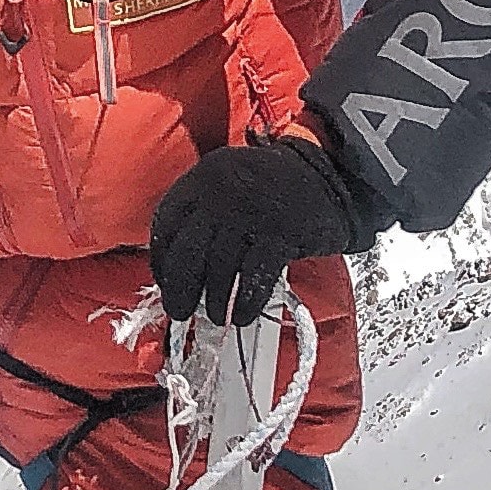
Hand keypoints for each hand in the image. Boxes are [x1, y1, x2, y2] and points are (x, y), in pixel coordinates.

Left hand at [149, 138, 372, 325]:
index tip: (164, 282)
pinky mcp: (281, 233)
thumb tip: (175, 266)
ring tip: (215, 315)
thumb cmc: (273, 186)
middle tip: (180, 310)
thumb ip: (201, 213)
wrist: (329, 174)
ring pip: (220, 269)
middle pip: (188, 252)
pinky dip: (247, 302)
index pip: (166, 224)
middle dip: (180, 289)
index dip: (161, 260)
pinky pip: (254, 277)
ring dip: (215, 300)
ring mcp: (251, 212)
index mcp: (202, 177)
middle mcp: (222, 193)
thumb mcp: (228, 183)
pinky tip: (243, 314)